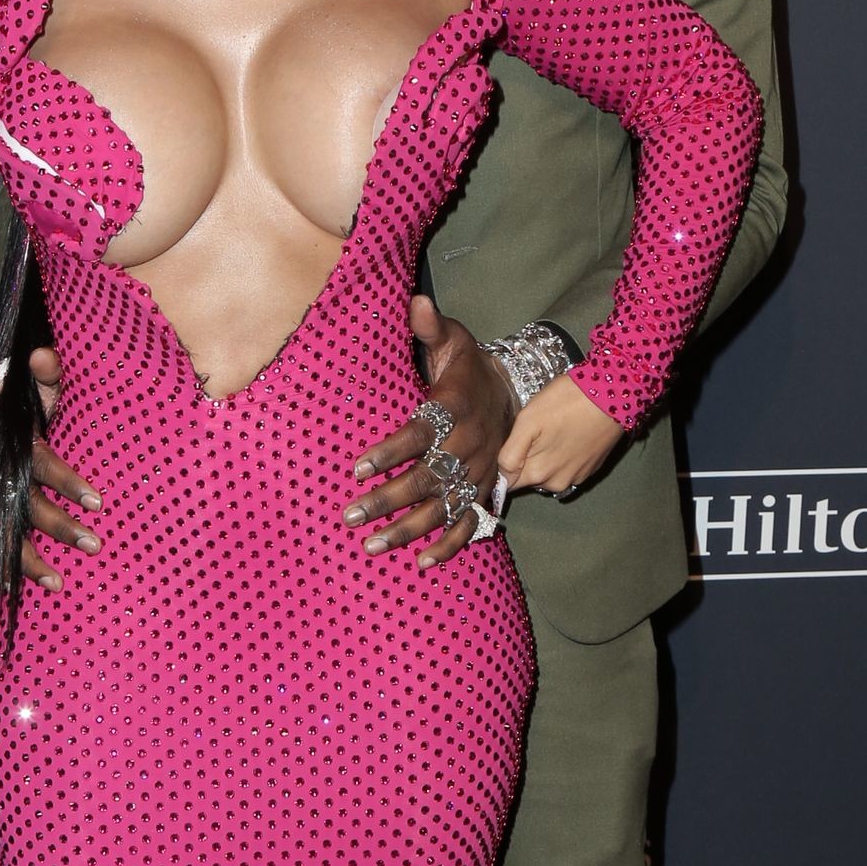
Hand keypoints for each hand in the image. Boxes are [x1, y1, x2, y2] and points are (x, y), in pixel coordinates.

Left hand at [340, 295, 517, 572]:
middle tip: (351, 515)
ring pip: (444, 507)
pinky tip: (422, 563)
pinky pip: (471, 523)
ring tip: (373, 543)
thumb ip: (430, 326)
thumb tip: (413, 302)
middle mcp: (470, 445)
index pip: (420, 432)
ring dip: (409, 529)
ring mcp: (480, 472)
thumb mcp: (454, 340)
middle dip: (388, 499)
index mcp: (456, 407)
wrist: (515, 391)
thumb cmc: (468, 366)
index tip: (358, 468)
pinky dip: (449, 545)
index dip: (391, 451)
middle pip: (427, 478)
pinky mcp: (486, 490)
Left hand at [496, 374, 625, 494]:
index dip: (503, 466)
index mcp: (538, 474)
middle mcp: (556, 483)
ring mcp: (576, 478)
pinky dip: (563, 456)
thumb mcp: (528, 420)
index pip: (507, 483)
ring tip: (552, 430)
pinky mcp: (591, 469)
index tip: (509, 446)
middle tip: (532, 431)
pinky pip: (567, 468)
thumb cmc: (566, 403)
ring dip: (545, 458)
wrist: (612, 396)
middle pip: (528, 477)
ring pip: (548, 473)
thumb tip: (501, 475)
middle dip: (525, 459)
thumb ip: (510, 453)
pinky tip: (568, 434)